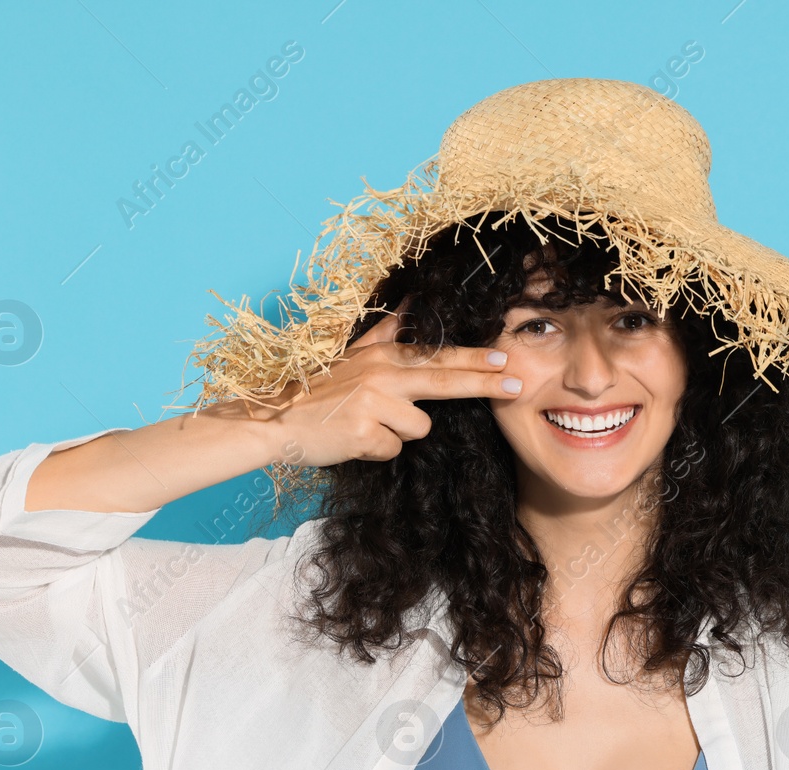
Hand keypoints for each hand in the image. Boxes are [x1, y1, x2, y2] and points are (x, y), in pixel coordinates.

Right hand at [252, 297, 522, 465]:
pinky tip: (354, 440)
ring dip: (398, 433)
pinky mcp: (364, 433)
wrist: (272, 420)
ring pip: (418, 429)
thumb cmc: (316, 391)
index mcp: (382, 357)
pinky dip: (377, 451)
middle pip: (445, 381)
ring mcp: (374, 404)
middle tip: (515, 383)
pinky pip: (392, 449)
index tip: (505, 359)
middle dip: (484, 382)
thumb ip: (385, 332)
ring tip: (366, 425)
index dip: (473, 359)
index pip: (437, 357)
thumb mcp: (352, 355)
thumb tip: (410, 300)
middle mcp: (382, 375)